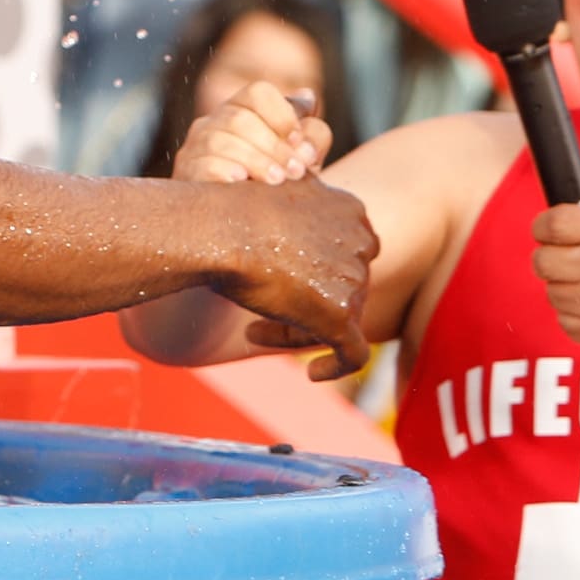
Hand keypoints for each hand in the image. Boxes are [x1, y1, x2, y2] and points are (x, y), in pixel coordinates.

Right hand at [173, 81, 328, 185]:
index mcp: (244, 108)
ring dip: (254, 160)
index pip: (258, 93)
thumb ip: (312, 132)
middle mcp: (216, 120)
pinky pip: (201, 164)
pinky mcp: (186, 171)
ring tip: (276, 180)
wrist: (246, 222)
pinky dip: (223, 170)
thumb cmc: (278, 182)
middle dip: (273, 146)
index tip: (299, 142)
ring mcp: (196, 145)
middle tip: (296, 171)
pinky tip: (240, 181)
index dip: (282, 115)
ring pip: (220, 141)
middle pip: (241, 119)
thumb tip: (307, 100)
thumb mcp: (301, 158)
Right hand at [219, 173, 378, 379]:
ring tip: (253, 332)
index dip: (314, 270)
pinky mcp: (342, 314)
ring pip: (339, 317)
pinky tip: (313, 374)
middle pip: (342, 285)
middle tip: (259, 314)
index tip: (278, 280)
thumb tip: (281, 242)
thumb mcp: (271, 205)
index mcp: (348, 210)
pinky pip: (354, 354)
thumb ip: (291, 223)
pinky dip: (336, 366)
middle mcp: (359, 240)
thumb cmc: (230, 214)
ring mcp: (354, 277)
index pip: (343, 250)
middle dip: (305, 301)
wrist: (220, 228)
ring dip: (298, 328)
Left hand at [530, 184, 579, 365]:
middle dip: (550, 258)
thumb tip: (567, 174)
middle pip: (542, 261)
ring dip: (566, 288)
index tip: (547, 230)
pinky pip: (565, 321)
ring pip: (552, 293)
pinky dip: (578, 315)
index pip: (554, 223)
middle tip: (569, 258)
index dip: (543, 226)